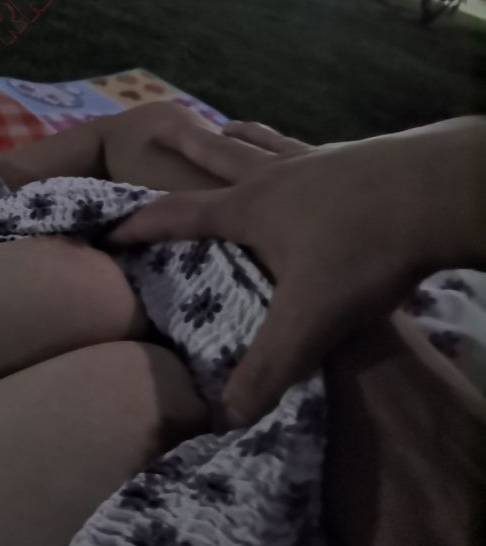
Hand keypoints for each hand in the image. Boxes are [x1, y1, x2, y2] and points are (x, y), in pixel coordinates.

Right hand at [105, 118, 481, 425]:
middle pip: (214, 153)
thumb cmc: (362, 251)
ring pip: (261, 142)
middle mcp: (272, 176)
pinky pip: (305, 146)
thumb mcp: (310, 320)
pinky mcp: (351, 158)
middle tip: (152, 127)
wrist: (436, 193)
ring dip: (234, 135)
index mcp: (249, 209)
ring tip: (223, 128)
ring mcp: (314, 160)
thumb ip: (267, 369)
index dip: (139, 222)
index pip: (177, 213)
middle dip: (179, 144)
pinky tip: (304, 152)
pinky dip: (288, 143)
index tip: (108, 226)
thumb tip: (225, 418)